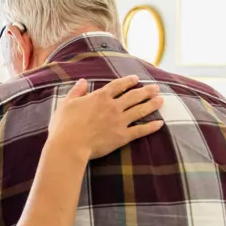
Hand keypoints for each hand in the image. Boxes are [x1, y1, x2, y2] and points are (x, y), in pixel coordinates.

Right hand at [47, 77, 164, 159]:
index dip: (128, 81)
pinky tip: (160, 123)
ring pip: (140, 110)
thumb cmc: (64, 126)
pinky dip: (151, 127)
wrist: (69, 146)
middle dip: (146, 91)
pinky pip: (140, 130)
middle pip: (134, 96)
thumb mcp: (66, 104)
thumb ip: (76, 91)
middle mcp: (113, 106)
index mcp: (99, 97)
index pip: (118, 85)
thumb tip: (82, 81)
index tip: (136, 79)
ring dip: (152, 104)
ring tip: (161, 100)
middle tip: (156, 88)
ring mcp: (119, 121)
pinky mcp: (122, 136)